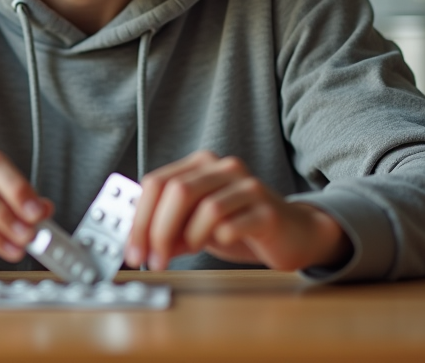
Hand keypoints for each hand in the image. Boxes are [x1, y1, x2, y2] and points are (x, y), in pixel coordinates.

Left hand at [124, 150, 351, 272]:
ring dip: (188, 238)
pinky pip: (233, 224)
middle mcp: (224, 168)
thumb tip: (138, 244)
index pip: (157, 182)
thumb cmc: (239, 225)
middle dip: (157, 230)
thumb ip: (169, 228)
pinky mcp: (267, 211)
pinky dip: (218, 239)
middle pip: (178, 191)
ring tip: (188, 253)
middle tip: (152, 260)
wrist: (292, 233)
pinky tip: (220, 243)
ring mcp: (248, 187)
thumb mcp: (196, 225)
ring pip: (206, 207)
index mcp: (201, 165)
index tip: (132, 250)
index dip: (139, 218)